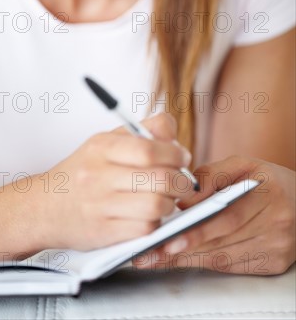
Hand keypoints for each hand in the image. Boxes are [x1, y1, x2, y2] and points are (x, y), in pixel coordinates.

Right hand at [31, 113, 194, 250]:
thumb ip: (140, 133)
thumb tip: (174, 136)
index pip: (149, 148)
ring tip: (166, 198)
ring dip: (170, 203)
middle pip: (160, 178)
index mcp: (101, 148)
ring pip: (157, 205)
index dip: (174, 153)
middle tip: (183, 181)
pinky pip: (145, 229)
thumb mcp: (104, 143)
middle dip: (181, 180)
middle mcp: (98, 175)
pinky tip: (148, 215)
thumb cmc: (82, 173)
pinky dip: (155, 223)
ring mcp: (100, 206)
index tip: (182, 156)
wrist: (43, 207)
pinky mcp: (104, 233)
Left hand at [133, 156, 295, 274]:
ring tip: (159, 257)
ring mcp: (277, 246)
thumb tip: (184, 198)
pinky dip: (207, 262)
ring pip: (225, 258)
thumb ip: (212, 175)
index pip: (229, 217)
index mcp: (268, 193)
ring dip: (190, 259)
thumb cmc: (267, 180)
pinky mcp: (274, 263)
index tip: (171, 240)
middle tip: (153, 253)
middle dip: (184, 249)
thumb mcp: (243, 165)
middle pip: (224, 241)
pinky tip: (186, 258)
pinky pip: (234, 266)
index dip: (198, 231)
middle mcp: (277, 222)